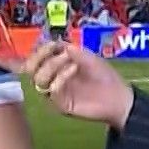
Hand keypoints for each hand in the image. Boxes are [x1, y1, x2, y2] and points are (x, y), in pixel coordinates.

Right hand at [1, 41, 134, 130]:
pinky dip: (60, 76)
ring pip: (38, 79)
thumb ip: (71, 50)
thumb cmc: (104, 76)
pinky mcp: (61, 104)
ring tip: (70, 61)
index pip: (37, 57)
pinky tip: (73, 69)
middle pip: (30, 68)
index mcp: (57, 65)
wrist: (118, 97)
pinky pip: (51, 90)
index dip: (39, 49)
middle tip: (52, 52)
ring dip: (51, 65)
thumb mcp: (88, 57)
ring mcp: (56, 92)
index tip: (51, 43)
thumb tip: (54, 44)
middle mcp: (53, 78)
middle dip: (38, 57)